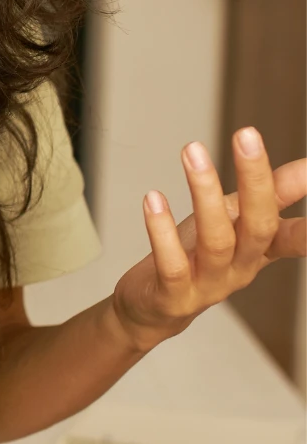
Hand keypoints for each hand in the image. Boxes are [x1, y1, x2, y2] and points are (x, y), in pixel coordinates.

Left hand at [112, 128, 305, 350]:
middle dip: (255, 179)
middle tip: (246, 134)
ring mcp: (208, 284)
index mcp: (260, 250)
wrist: (152, 309)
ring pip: (216, 240)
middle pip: (259, 226)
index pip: (297, 235)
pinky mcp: (174, 295)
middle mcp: (241, 269)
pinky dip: (162, 231)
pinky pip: (172, 264)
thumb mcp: (235, 221)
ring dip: (204, 192)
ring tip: (192, 150)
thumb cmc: (195, 256)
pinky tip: (153, 199)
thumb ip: (271, 195)